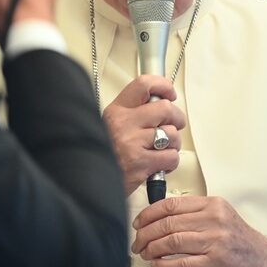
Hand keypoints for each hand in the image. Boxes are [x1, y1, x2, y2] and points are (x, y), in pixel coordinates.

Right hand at [102, 75, 185, 194]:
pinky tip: (159, 164)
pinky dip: (170, 162)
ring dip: (174, 144)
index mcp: (116, 111)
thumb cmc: (103, 156)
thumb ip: (132, 114)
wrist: (89, 182)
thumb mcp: (109, 126)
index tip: (169, 93)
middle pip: (165, 108)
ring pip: (172, 134)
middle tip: (174, 125)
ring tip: (162, 149)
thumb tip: (159, 106)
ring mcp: (132, 143)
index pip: (143, 84)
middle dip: (177, 118)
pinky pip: (171, 157)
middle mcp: (124, 124)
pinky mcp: (141, 164)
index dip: (163, 86)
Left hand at [131, 196, 266, 266]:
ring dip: (152, 249)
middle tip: (138, 242)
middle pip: (168, 223)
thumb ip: (194, 214)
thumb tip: (159, 218)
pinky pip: (181, 264)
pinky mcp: (216, 262)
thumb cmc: (240, 242)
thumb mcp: (220, 217)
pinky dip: (164, 265)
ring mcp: (216, 240)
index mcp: (213, 204)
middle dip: (146, 234)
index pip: (172, 204)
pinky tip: (158, 266)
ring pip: (171, 242)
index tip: (139, 222)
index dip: (149, 214)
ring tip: (146, 254)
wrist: (264, 263)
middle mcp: (215, 219)